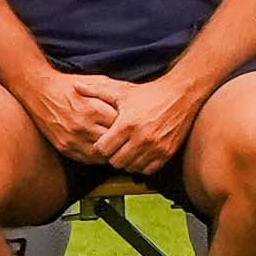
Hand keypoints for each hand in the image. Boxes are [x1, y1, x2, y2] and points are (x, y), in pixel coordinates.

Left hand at [85, 75, 201, 175]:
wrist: (180, 95)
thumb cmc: (149, 93)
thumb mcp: (121, 90)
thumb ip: (96, 91)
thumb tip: (76, 86)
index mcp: (127, 123)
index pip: (104, 148)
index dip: (101, 146)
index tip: (104, 140)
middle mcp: (141, 138)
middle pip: (116, 162)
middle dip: (112, 155)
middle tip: (115, 147)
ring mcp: (155, 147)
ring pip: (131, 168)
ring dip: (126, 161)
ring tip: (127, 150)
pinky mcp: (167, 153)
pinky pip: (148, 170)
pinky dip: (142, 165)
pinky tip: (140, 154)